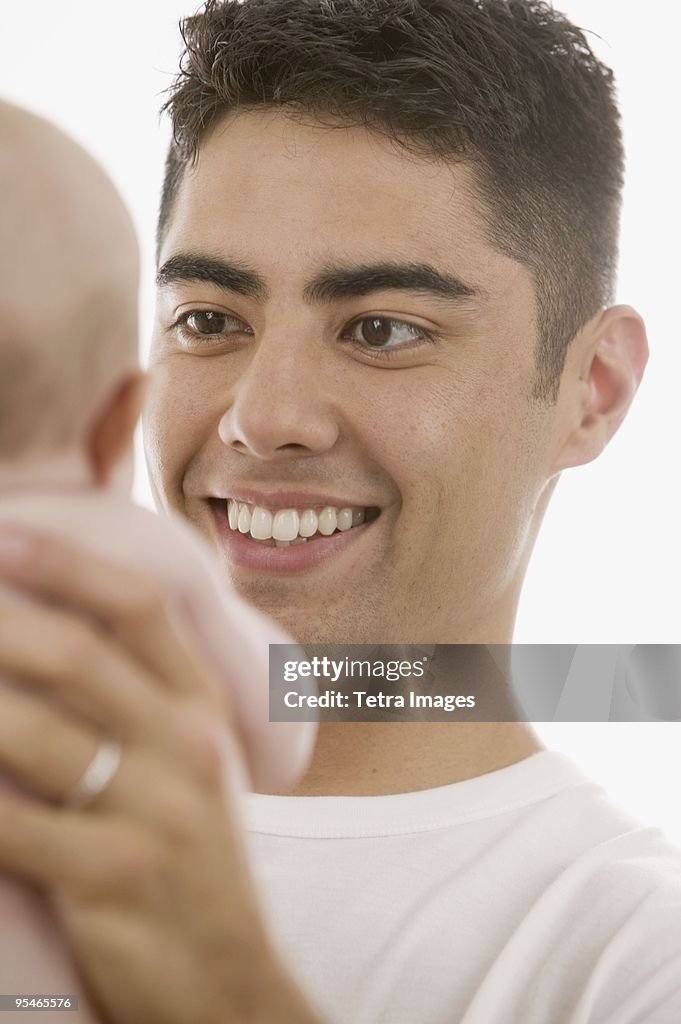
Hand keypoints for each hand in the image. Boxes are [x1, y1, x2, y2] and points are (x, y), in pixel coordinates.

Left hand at [0, 529, 319, 1023]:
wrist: (226, 982)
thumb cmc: (193, 862)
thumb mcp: (191, 768)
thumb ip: (145, 701)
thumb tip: (55, 640)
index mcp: (201, 709)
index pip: (139, 608)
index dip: (66, 562)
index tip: (3, 533)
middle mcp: (185, 746)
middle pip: (76, 654)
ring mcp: (154, 811)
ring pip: (31, 733)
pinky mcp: (114, 876)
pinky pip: (8, 824)